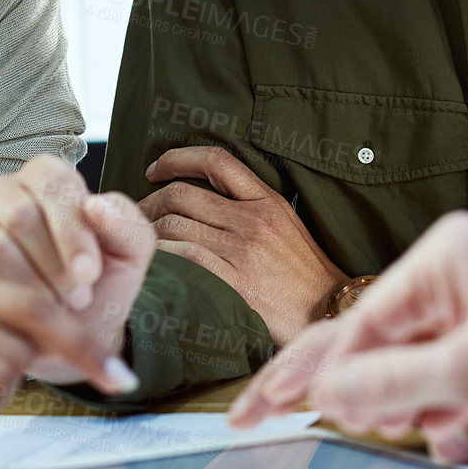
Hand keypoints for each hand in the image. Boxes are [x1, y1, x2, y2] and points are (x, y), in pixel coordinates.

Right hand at [0, 155, 153, 388]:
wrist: (71, 339)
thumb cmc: (101, 287)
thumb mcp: (130, 256)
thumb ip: (126, 225)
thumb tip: (95, 205)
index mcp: (46, 177)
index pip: (51, 181)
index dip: (71, 230)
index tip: (88, 274)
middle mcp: (3, 193)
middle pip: (18, 214)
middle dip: (53, 264)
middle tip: (77, 300)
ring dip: (31, 288)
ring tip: (56, 313)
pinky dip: (3, 307)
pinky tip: (25, 326)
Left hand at [141, 146, 344, 346]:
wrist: (329, 310)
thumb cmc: (304, 272)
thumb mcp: (286, 223)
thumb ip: (250, 205)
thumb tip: (204, 194)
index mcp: (267, 200)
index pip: (215, 160)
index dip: (176, 158)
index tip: (154, 170)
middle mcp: (253, 220)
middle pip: (182, 194)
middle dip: (149, 201)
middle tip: (138, 214)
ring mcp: (242, 251)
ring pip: (175, 225)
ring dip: (148, 230)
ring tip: (139, 240)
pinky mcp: (234, 282)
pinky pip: (182, 258)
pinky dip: (160, 256)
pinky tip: (153, 262)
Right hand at [230, 212, 467, 453]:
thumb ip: (389, 382)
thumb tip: (327, 391)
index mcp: (446, 254)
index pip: (364, 317)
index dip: (324, 371)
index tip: (284, 410)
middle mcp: (464, 264)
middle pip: (384, 332)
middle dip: (345, 381)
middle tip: (279, 415)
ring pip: (424, 352)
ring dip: (403, 397)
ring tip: (377, 431)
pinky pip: (462, 361)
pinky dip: (448, 397)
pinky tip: (444, 433)